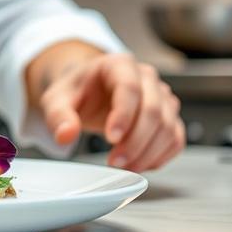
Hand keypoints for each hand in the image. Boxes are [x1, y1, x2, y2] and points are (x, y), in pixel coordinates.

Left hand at [39, 52, 185, 171]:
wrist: (88, 92)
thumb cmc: (76, 92)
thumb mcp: (57, 100)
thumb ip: (59, 116)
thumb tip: (66, 135)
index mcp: (119, 64)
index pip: (129, 88)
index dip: (124, 115)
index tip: (111, 139)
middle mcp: (146, 77)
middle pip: (153, 110)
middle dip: (135, 142)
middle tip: (115, 163)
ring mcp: (161, 96)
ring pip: (168, 127)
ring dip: (148, 153)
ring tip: (123, 167)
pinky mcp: (169, 116)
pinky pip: (175, 139)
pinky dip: (160, 156)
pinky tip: (139, 165)